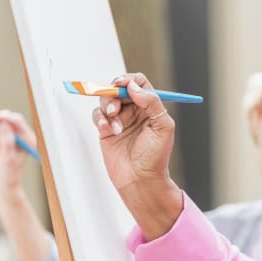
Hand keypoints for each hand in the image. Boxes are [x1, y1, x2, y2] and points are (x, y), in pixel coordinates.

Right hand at [0, 110, 36, 200]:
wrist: (2, 186)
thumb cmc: (9, 175)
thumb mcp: (8, 158)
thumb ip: (6, 141)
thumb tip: (4, 125)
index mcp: (27, 139)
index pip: (17, 121)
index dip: (4, 116)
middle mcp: (19, 136)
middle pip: (5, 119)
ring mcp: (8, 137)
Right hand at [92, 73, 182, 239]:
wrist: (141, 180)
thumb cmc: (156, 157)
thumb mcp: (163, 127)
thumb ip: (152, 103)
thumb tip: (134, 86)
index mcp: (150, 107)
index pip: (139, 83)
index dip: (130, 80)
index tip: (122, 84)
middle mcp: (135, 111)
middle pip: (119, 89)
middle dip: (115, 93)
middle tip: (116, 104)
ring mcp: (119, 120)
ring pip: (106, 100)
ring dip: (108, 107)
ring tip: (115, 124)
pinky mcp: (106, 130)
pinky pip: (98, 115)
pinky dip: (100, 119)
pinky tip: (108, 130)